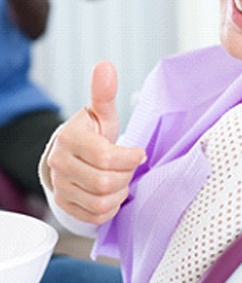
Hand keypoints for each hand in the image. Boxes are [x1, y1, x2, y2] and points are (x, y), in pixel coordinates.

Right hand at [47, 61, 145, 224]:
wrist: (70, 152)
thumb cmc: (92, 132)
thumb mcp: (100, 112)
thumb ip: (104, 93)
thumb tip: (105, 66)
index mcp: (71, 139)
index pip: (106, 157)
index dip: (130, 158)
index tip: (139, 153)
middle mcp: (60, 164)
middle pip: (105, 183)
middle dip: (126, 175)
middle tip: (129, 166)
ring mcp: (61, 186)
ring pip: (101, 202)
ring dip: (120, 193)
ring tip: (122, 179)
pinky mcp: (65, 204)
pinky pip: (94, 216)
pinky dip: (110, 208)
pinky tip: (113, 193)